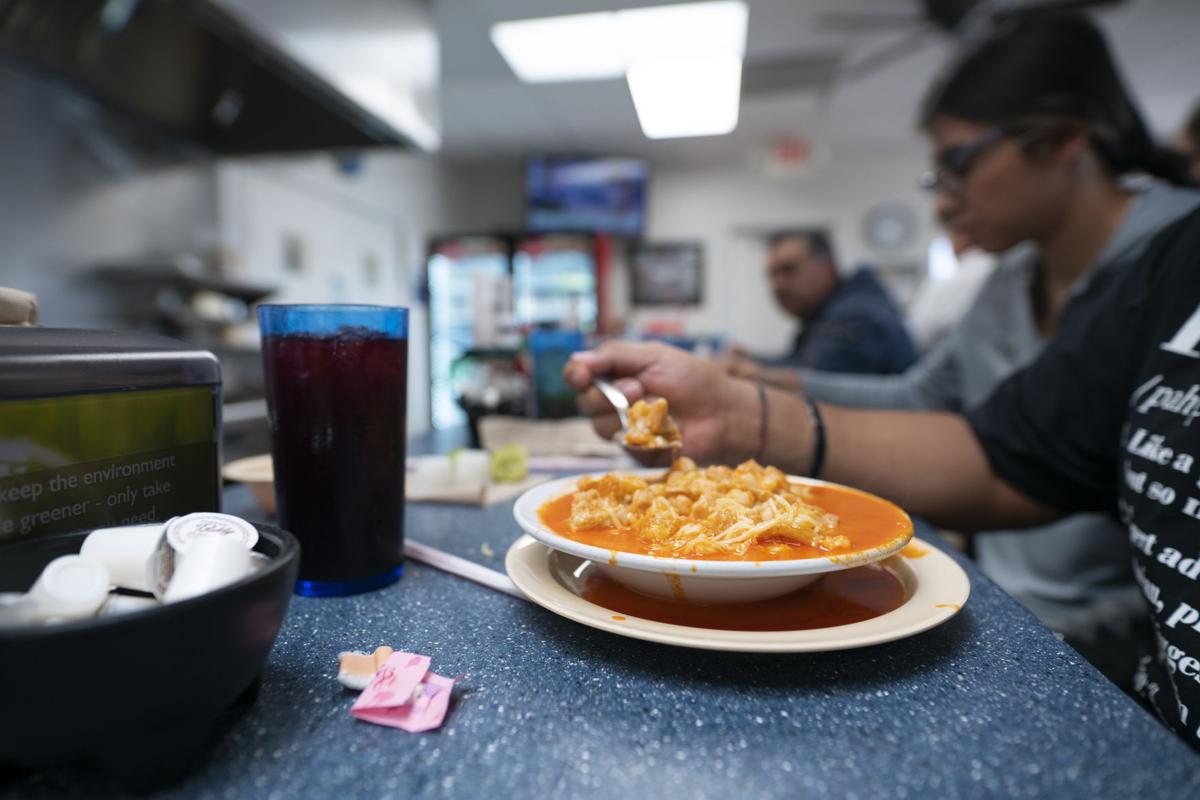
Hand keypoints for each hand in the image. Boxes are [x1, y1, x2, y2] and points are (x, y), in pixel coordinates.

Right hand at [563, 341, 759, 463]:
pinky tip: (663, 428)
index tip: (582, 375)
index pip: (579, 375)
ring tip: (656, 406)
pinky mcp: (638, 451)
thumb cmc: (693, 379)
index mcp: (616, 373)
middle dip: (606, 394)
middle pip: (584, 402)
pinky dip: (642, 435)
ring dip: (625, 414)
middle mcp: (614, 401)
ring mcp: (625, 428)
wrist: (723, 412)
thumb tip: (577, 359)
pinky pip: (624, 446)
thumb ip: (616, 356)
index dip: (574, 375)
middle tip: (637, 387)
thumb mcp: (655, 356)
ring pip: (600, 426)